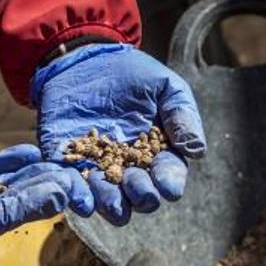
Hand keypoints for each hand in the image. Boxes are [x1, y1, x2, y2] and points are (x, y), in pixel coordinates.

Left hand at [32, 43, 206, 224]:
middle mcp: (130, 171)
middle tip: (133, 182)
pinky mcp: (69, 168)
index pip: (168, 178)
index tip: (167, 185)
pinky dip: (74, 197)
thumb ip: (181, 114)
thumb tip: (196, 150)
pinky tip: (74, 195)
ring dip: (109, 203)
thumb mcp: (164, 87)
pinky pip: (72, 191)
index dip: (169, 183)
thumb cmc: (132, 75)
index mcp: (158, 155)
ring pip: (108, 203)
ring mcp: (99, 172)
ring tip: (106, 195)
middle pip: (140, 199)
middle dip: (140, 195)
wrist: (85, 62)